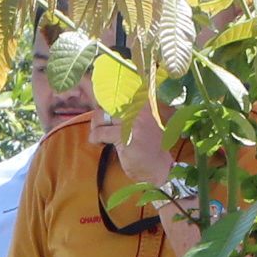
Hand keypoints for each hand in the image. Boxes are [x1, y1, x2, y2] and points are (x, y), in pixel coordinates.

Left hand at [98, 104, 198, 247]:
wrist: (161, 167)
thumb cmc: (150, 145)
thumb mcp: (142, 122)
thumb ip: (129, 110)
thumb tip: (105, 102)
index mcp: (145, 101)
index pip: (121, 89)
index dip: (107, 93)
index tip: (99, 97)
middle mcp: (139, 108)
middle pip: (108, 103)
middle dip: (100, 116)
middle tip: (101, 126)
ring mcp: (132, 121)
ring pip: (101, 116)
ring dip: (96, 127)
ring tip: (100, 135)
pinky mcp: (124, 137)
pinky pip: (101, 133)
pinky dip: (95, 138)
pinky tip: (99, 143)